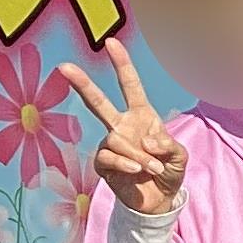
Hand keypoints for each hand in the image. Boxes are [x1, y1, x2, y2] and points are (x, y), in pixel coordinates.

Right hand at [57, 37, 187, 216]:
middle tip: (63, 66)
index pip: (130, 86)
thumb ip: (168, 145)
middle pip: (99, 102)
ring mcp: (110, 144)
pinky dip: (126, 164)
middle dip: (82, 84)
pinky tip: (136, 171)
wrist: (158, 201)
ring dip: (137, 155)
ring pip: (115, 140)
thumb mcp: (179, 157)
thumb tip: (146, 141)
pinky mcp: (102, 163)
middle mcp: (122, 126)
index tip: (111, 42)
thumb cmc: (168, 172)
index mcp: (142, 116)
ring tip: (152, 167)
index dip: (122, 64)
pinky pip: (109, 157)